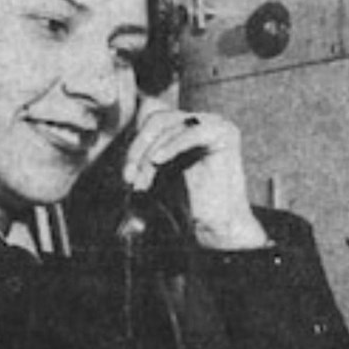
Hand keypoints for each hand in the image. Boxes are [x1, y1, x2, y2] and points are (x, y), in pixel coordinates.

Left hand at [123, 98, 268, 249]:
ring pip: (169, 125)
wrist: (216, 227)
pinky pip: (192, 133)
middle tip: (129, 178)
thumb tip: (123, 158)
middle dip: (138, 148)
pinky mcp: (224, 133)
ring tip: (144, 182)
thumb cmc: (185, 207)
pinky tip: (157, 160)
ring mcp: (213, 123)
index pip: (149, 124)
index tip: (126, 176)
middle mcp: (198, 122)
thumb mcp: (152, 179)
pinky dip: (171, 145)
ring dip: (151, 153)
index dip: (134, 147)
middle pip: (156, 120)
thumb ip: (138, 163)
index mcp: (182, 129)